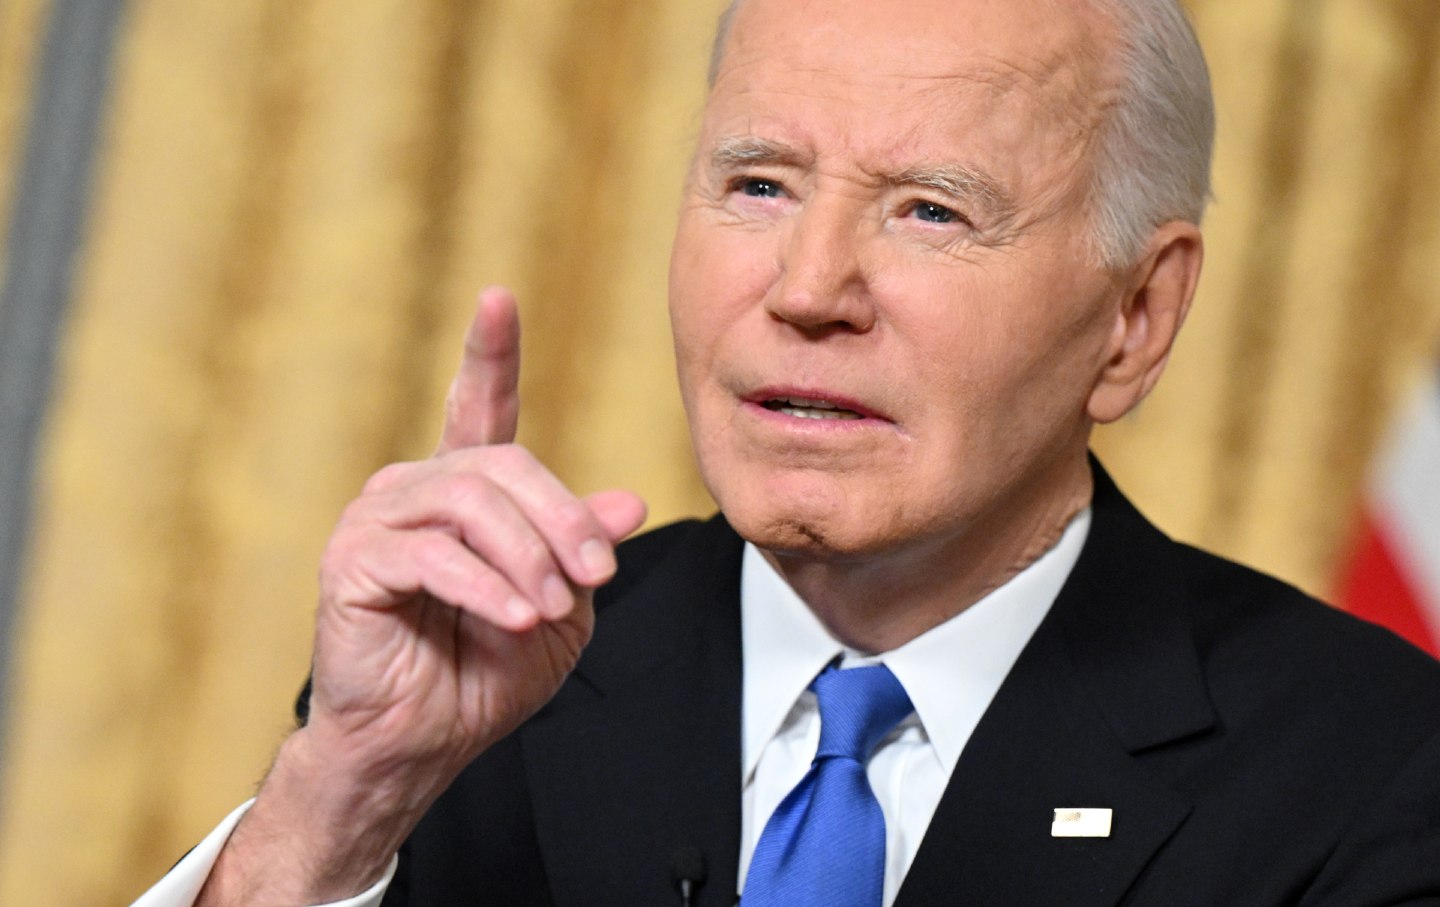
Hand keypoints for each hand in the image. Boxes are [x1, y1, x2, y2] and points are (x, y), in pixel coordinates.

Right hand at [197, 287, 645, 904]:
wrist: (423, 742)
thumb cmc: (487, 672)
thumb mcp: (561, 606)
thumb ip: (583, 547)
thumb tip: (628, 501)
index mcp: (464, 491)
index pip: (480, 407)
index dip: (490, 353)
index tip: (499, 299)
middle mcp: (414, 488)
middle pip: (505, 465)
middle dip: (562, 519)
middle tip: (595, 577)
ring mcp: (376, 519)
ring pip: (471, 502)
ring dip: (528, 557)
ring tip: (549, 608)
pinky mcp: (353, 561)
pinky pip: (434, 554)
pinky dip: (486, 587)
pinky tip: (515, 618)